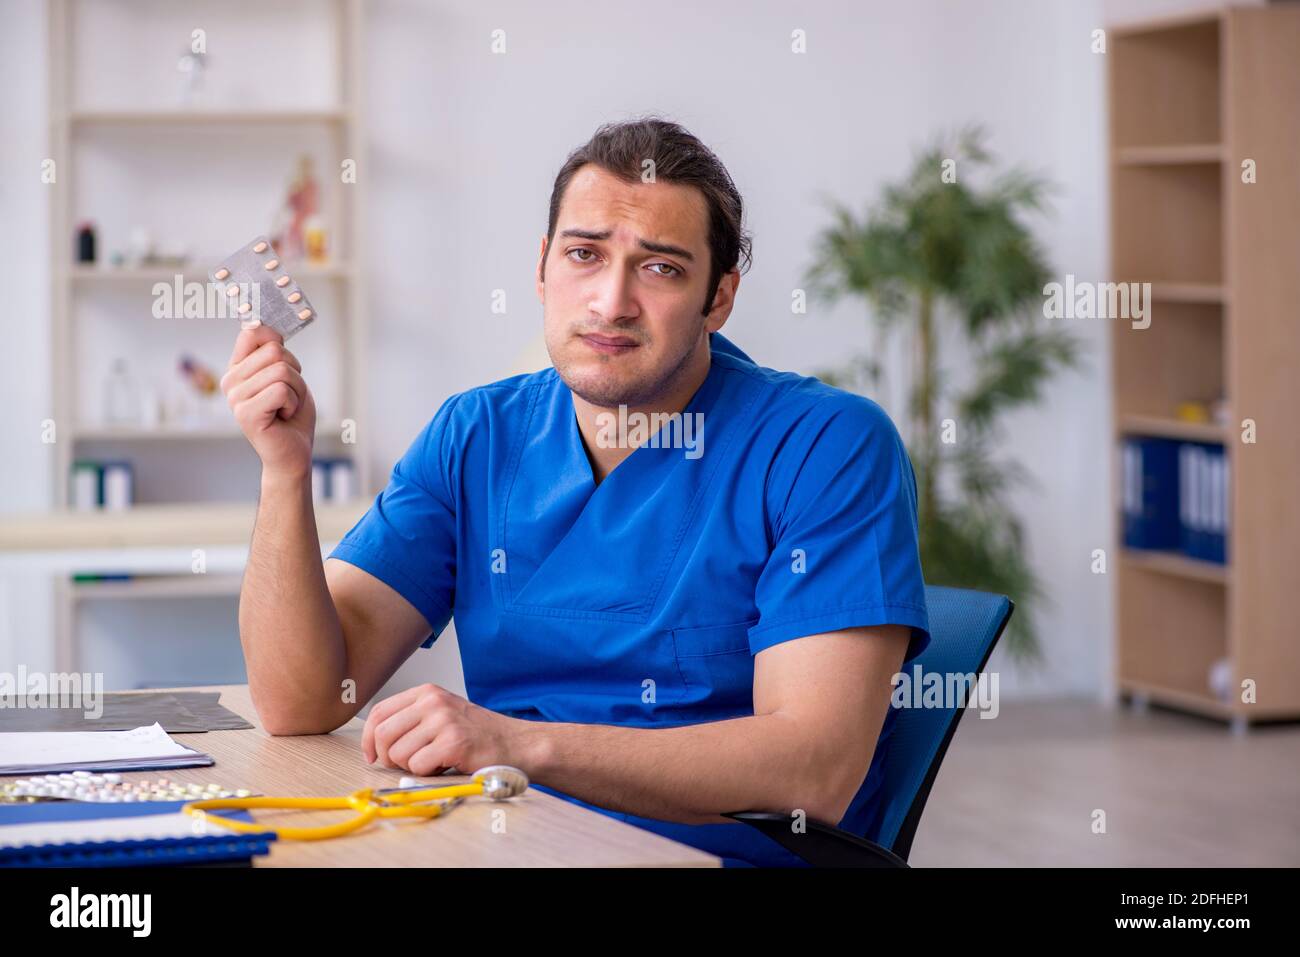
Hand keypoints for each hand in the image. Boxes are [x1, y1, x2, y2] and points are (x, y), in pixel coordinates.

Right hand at [220, 322, 315, 477]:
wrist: (293, 453)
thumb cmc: (292, 415)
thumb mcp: (287, 376)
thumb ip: (274, 353)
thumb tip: (267, 327)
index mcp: (237, 368)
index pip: (252, 332)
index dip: (277, 342)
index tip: (285, 364)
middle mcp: (230, 380)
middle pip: (275, 351)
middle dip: (295, 374)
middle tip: (288, 396)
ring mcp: (235, 397)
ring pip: (282, 371)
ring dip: (296, 391)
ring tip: (286, 407)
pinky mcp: (245, 413)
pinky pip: (282, 391)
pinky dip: (293, 404)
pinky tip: (283, 416)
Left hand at [361, 684, 534, 775]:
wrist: (515, 743)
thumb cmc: (477, 734)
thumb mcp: (442, 714)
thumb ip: (411, 720)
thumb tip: (374, 743)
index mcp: (427, 692)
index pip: (379, 712)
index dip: (369, 738)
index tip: (372, 755)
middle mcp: (433, 702)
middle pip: (383, 735)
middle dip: (389, 757)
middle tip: (409, 763)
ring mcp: (443, 721)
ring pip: (399, 754)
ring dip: (413, 766)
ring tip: (437, 760)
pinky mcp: (453, 742)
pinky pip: (418, 766)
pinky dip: (429, 772)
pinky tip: (447, 764)